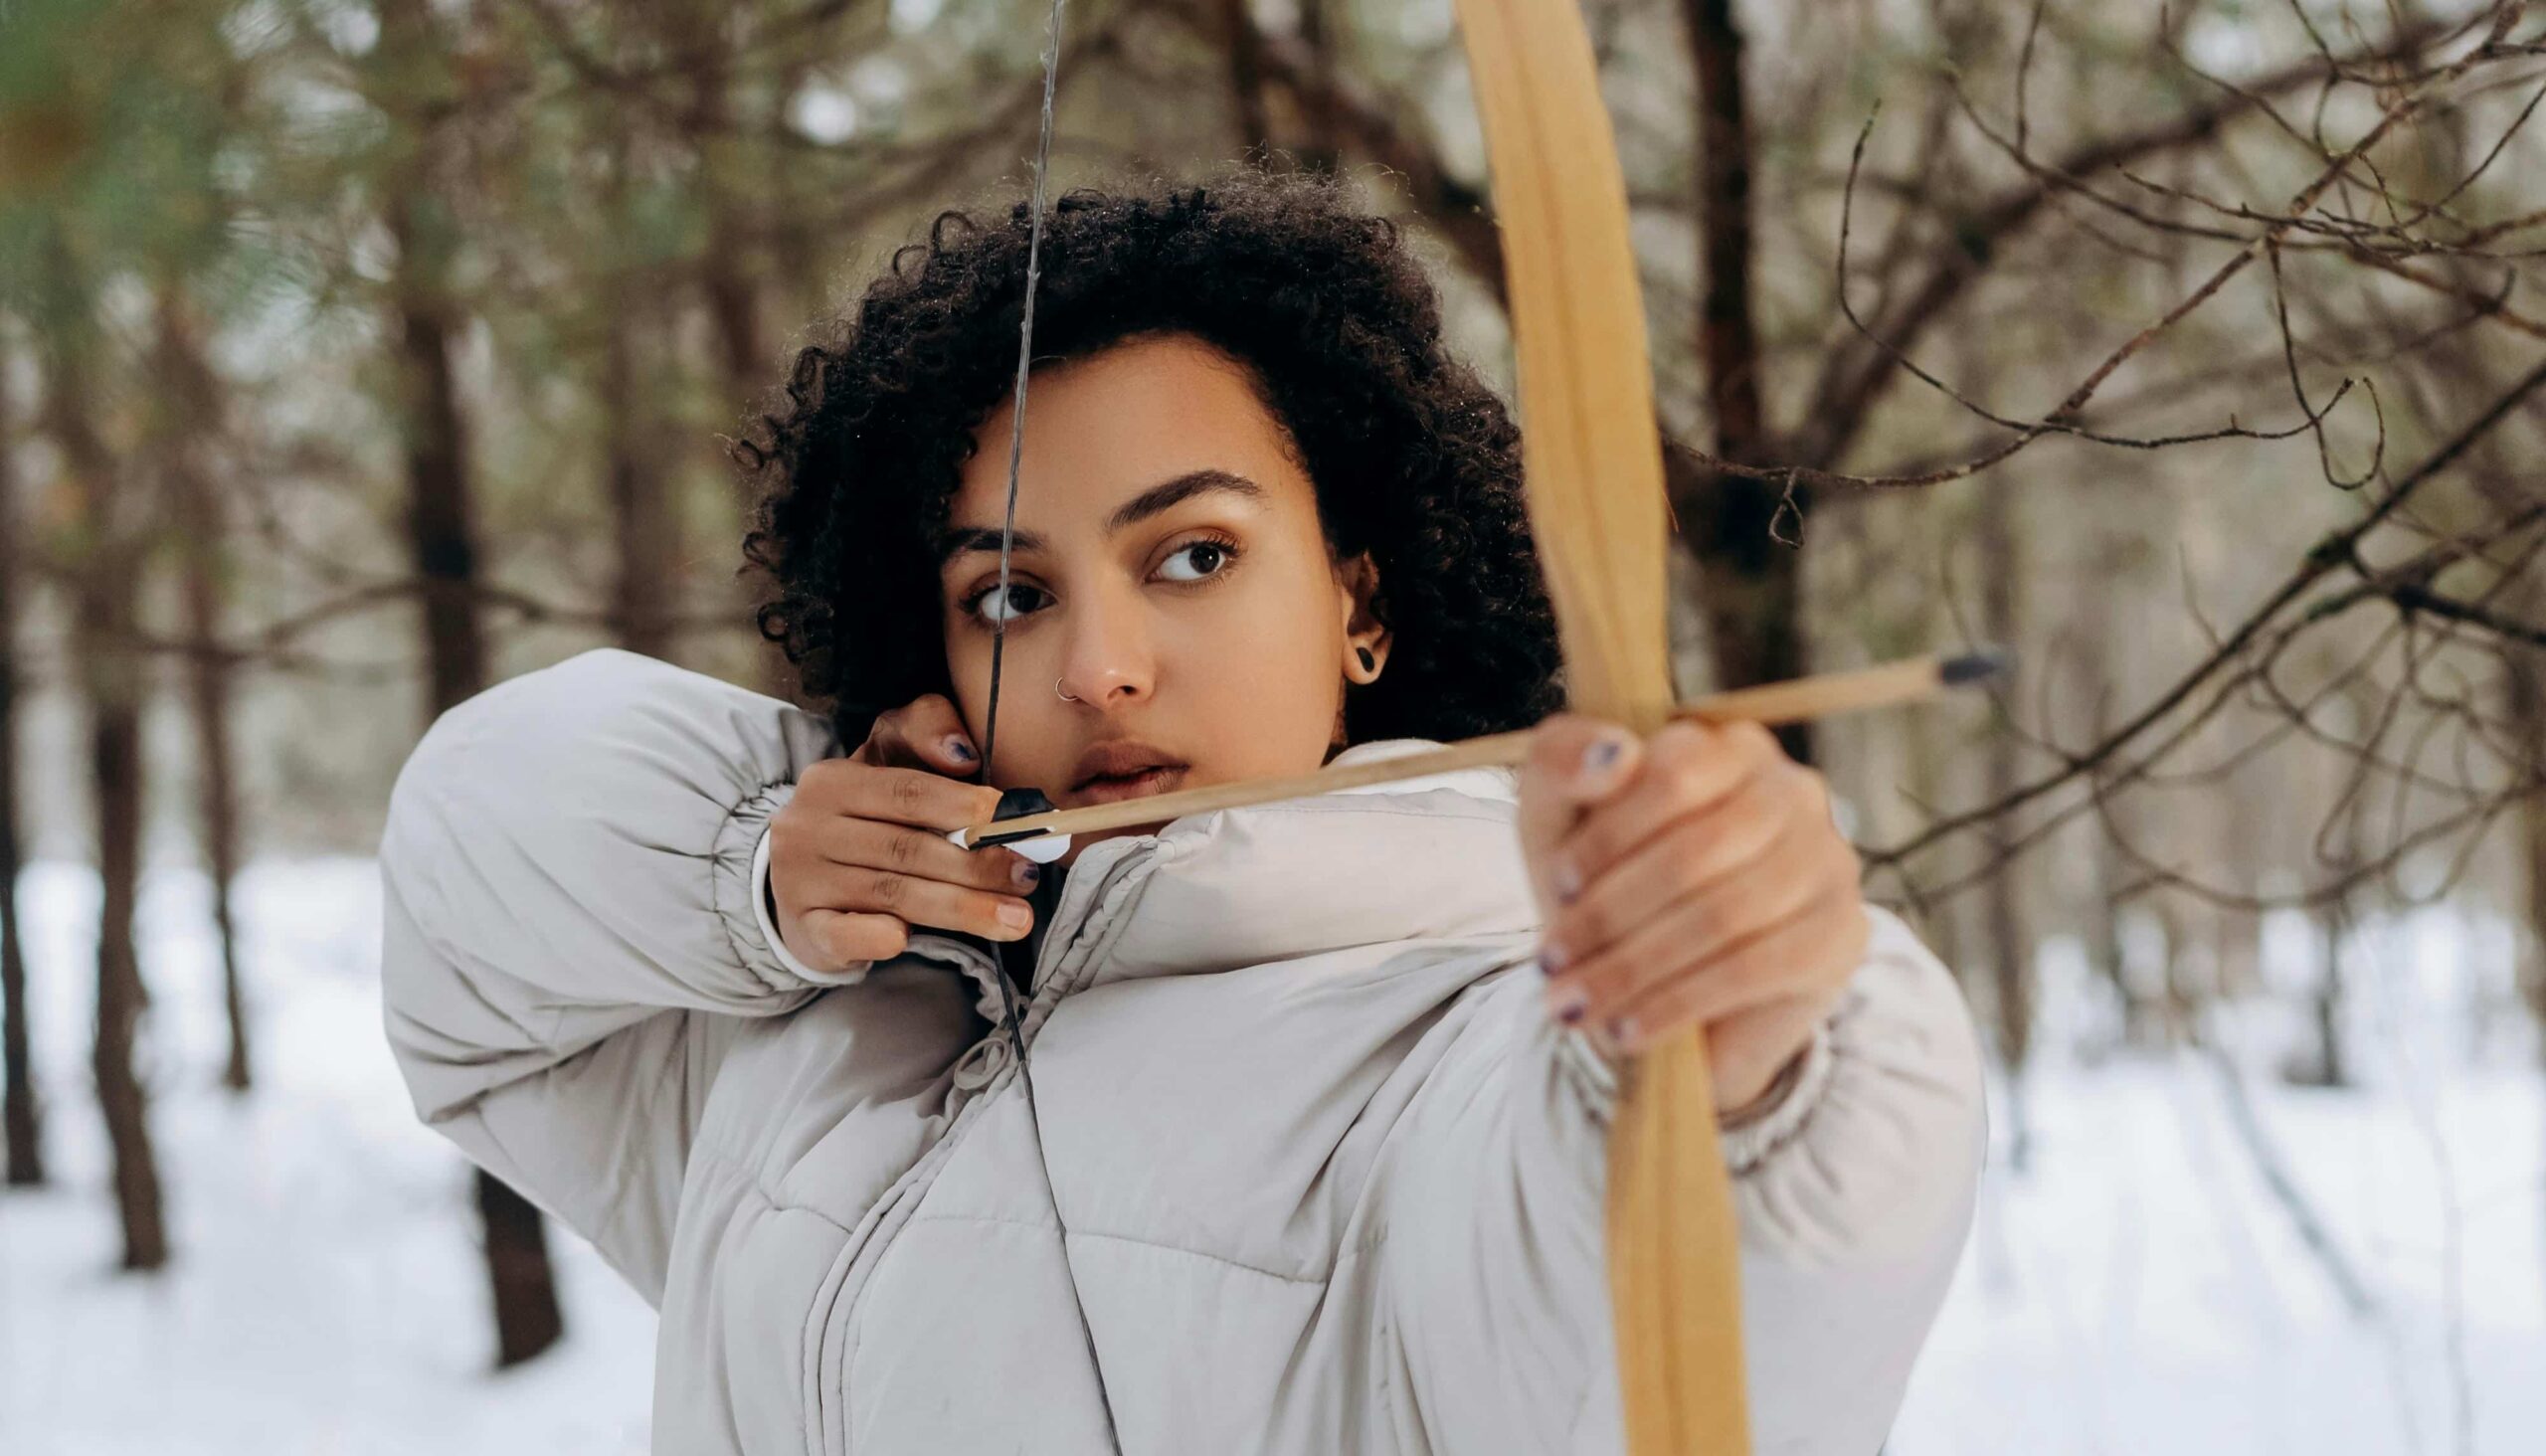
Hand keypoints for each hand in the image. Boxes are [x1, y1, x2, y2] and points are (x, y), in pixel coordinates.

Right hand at [767, 694, 1041, 974]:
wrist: (801, 877)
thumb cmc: (864, 816)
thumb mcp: (886, 760)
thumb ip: (926, 731)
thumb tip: (964, 753)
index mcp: (832, 781)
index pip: (905, 791)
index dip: (961, 805)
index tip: (1009, 820)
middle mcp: (808, 829)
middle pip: (905, 848)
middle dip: (976, 865)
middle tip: (1027, 877)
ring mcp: (802, 882)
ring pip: (892, 893)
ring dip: (961, 908)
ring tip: (1016, 919)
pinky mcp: (807, 930)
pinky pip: (845, 935)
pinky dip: (880, 936)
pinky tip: (907, 940)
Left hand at [1515, 716, 1868, 1117]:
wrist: (1661, 994)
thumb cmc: (1607, 886)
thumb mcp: (1560, 818)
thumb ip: (1563, 761)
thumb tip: (1614, 752)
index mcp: (1726, 745)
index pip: (1677, 771)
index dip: (1610, 835)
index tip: (1559, 884)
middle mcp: (1792, 789)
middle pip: (1699, 849)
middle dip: (1611, 914)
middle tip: (1553, 962)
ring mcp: (1827, 860)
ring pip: (1725, 913)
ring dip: (1634, 967)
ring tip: (1577, 1002)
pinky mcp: (1840, 934)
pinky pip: (1755, 969)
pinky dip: (1678, 1003)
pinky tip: (1629, 1028)